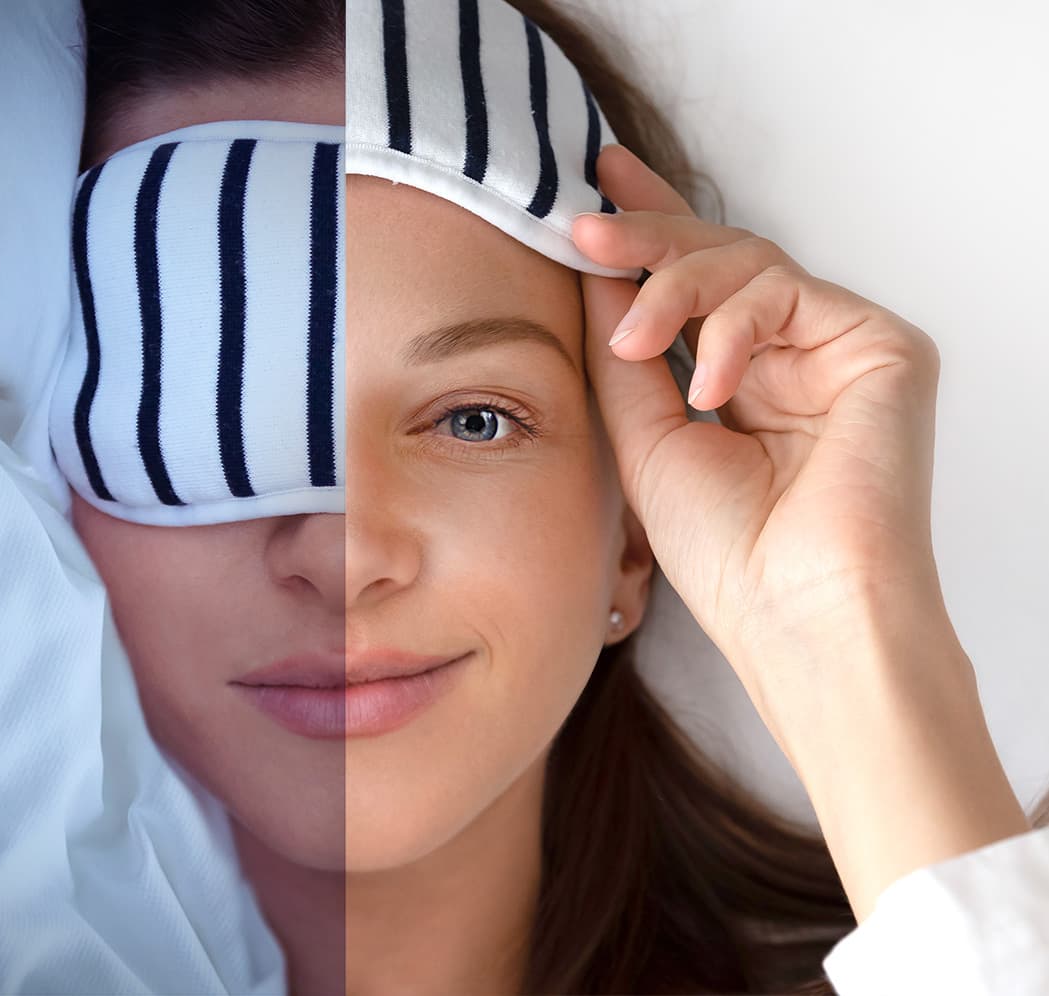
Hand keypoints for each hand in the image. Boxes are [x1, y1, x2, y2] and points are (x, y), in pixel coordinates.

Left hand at [575, 146, 947, 732]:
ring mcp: (836, 349)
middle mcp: (791, 357)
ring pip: (748, 261)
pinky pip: (789, 294)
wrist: (796, 615)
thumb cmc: (725, 550)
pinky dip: (734, 329)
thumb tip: (592, 273)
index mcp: (740, 380)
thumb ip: (622, 353)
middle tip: (583, 228)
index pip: (695, 286)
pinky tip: (709, 387)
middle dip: (645, 236)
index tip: (592, 186)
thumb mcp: (643, 438)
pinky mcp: (881, 348)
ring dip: (673, 286)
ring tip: (631, 338)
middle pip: (718, 257)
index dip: (649, 229)